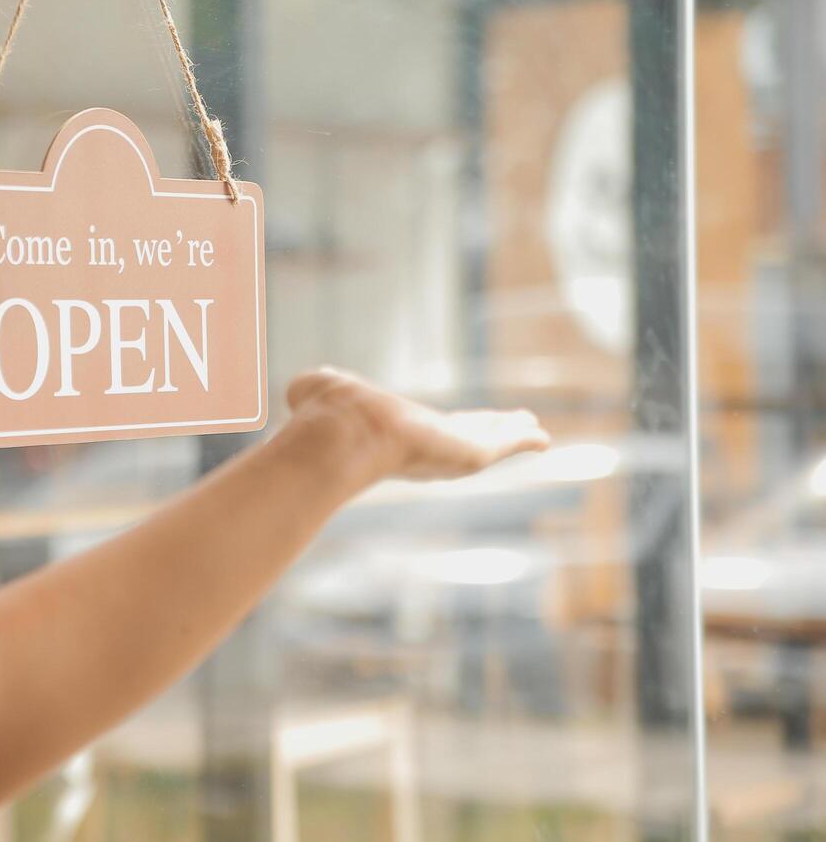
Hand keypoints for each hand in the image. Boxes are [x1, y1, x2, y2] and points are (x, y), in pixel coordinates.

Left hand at [284, 367, 549, 485]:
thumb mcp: (315, 390)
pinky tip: (543, 438)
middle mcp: (426, 444)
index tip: (457, 425)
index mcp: (398, 432)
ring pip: (489, 439)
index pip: (428, 428)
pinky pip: (505, 444)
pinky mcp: (471, 452)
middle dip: (489, 429)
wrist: (342, 434)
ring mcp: (450, 450)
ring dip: (511, 433)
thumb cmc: (325, 414)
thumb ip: (312, 389)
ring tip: (535, 429)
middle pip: (466, 434)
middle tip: (512, 425)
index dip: (443, 424)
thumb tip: (299, 390)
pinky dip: (524, 440)